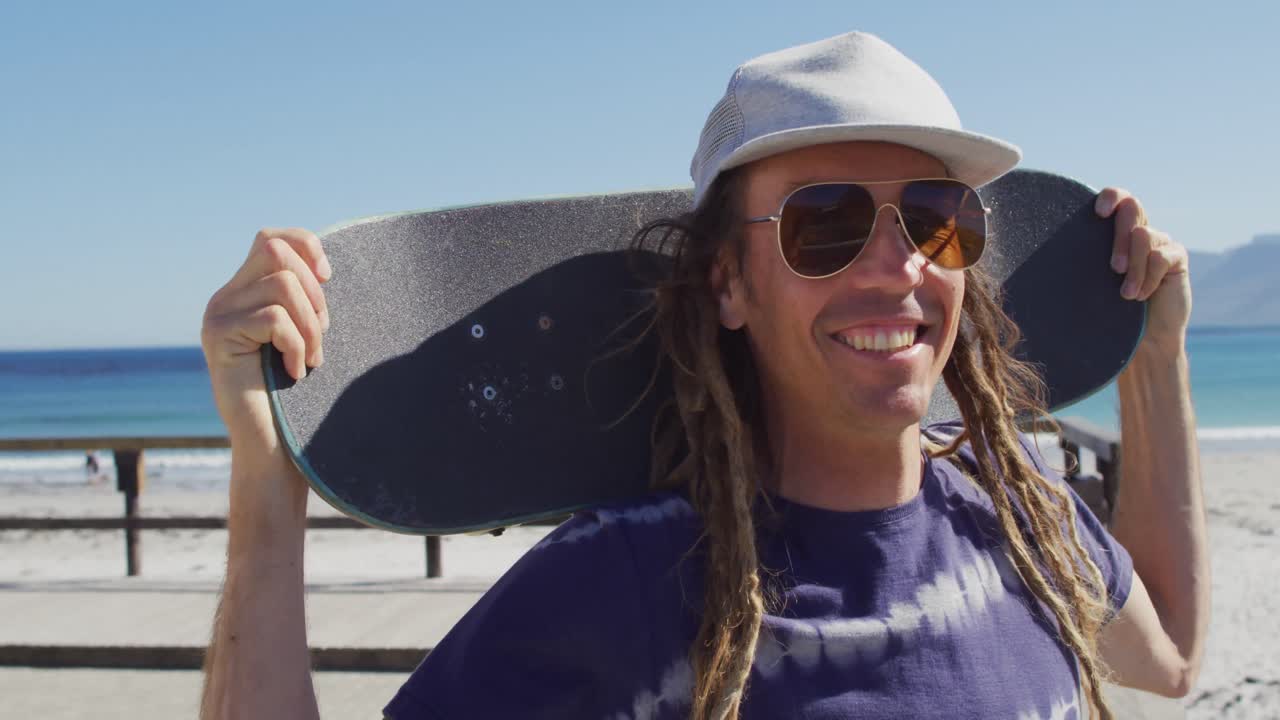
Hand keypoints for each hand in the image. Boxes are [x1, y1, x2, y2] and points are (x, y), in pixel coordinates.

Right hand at [201, 228, 331, 450]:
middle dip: (313, 290)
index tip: (328, 277)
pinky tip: (296, 371)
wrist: (271, 446)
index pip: (270, 238)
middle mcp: (224, 298)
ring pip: (281, 285)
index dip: (304, 245)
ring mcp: (217, 316)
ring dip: (310, 324)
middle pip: (275, 251)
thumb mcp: (303, 336)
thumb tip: (323, 267)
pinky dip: (297, 345)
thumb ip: (302, 300)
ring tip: (312, 358)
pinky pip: (274, 319)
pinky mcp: (218, 337)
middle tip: (321, 333)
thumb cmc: (297, 395)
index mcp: (244, 293)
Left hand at [1095, 188, 1191, 353]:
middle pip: (1132, 208)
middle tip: (1114, 269)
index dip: (1112, 197)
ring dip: (1133, 269)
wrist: (1140, 339)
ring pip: (1144, 236)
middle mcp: (1140, 231)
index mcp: (1116, 232)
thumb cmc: (1108, 311)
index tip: (1098, 213)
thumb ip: (1083, 260)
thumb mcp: (1091, 282)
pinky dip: (1147, 279)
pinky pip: (1160, 257)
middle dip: (1120, 238)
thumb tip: (1050, 246)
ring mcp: (1161, 243)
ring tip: (1127, 295)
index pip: (1118, 198)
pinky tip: (1142, 297)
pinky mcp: (1176, 257)